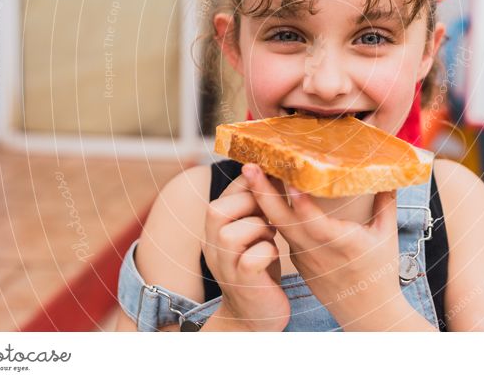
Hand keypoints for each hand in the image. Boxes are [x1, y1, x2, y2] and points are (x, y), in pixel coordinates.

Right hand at [201, 172, 289, 331]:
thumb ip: (253, 205)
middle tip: (270, 215)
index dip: (249, 182)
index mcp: (214, 227)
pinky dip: (267, 252)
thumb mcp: (252, 230)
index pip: (223, 193)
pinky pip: (252, 259)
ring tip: (271, 236)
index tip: (271, 181)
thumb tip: (270, 168)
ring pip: (234, 234)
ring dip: (260, 229)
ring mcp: (224, 265)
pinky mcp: (243, 283)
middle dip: (251, 205)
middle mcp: (211, 244)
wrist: (253, 315)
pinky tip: (272, 255)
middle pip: (217, 210)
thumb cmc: (258, 265)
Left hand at [242, 163, 402, 327]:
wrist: (365, 312)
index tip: (289, 182)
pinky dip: (271, 214)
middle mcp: (318, 251)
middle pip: (285, 222)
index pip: (318, 225)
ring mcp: (303, 257)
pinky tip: (263, 192)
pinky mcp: (297, 260)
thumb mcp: (387, 236)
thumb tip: (390, 172)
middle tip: (249, 168)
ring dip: (263, 200)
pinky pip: (283, 233)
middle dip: (264, 193)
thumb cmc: (379, 272)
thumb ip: (386, 202)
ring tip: (251, 173)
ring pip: (278, 225)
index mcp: (343, 245)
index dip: (303, 205)